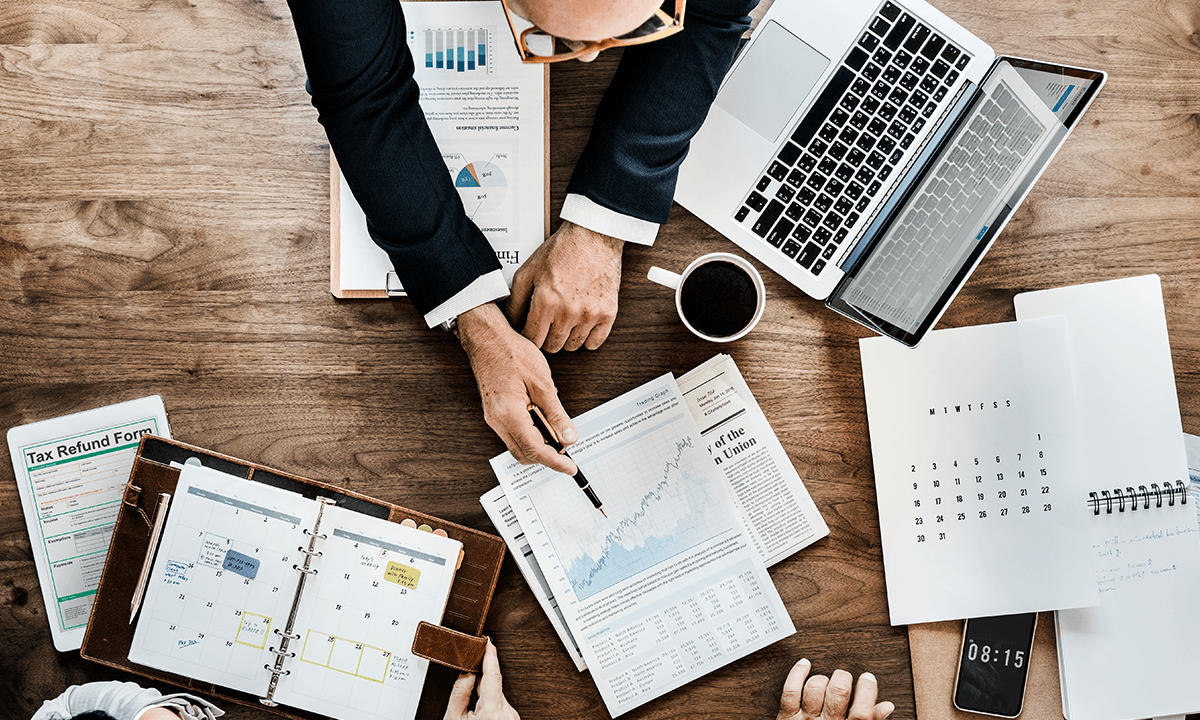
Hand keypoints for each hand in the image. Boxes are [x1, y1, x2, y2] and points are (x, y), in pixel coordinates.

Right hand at [444, 640, 519, 719]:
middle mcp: (507, 713)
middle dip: (478, 683)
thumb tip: (466, 670)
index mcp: (492, 712)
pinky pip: (500, 704)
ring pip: (496, 694)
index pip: (493, 675)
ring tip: (471, 714)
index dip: (490, 656)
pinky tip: (480, 716)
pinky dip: (489, 705)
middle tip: (466, 697)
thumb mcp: (453, 717)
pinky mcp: (512, 718)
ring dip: (483, 697)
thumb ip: (460, 691)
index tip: (487, 642)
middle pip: (492, 685)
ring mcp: (512, 716)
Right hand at [456, 302, 577, 474]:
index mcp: (509, 414)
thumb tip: (568, 436)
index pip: (535, 450)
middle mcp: (497, 421)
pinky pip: (514, 434)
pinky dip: (531, 434)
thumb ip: (556, 413)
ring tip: (557, 430)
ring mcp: (494, 418)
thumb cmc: (511, 352)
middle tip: (567, 447)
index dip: (555, 462)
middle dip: (547, 456)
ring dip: (539, 445)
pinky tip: (542, 418)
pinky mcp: (495, 413)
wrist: (487, 338)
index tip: (570, 468)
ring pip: (518, 446)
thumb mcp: (542, 382)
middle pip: (524, 454)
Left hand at [507, 220, 622, 352]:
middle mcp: (567, 311)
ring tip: (564, 321)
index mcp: (545, 301)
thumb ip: (515, 300)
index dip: (528, 336)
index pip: (531, 339)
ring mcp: (589, 314)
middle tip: (547, 324)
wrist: (593, 236)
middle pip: (551, 346)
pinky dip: (587, 339)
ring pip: (572, 346)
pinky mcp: (608, 313)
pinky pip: (594, 343)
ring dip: (565, 338)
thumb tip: (510, 323)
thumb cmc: (561, 250)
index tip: (530, 329)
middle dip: (545, 338)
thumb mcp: (529, 271)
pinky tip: (581, 326)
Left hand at [776, 660, 894, 719]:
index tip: (868, 678)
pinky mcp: (787, 717)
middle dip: (843, 678)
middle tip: (844, 679)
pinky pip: (790, 690)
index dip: (867, 691)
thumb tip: (887, 706)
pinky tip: (804, 665)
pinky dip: (797, 673)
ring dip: (822, 679)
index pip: (862, 713)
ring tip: (825, 683)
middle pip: (838, 693)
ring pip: (814, 688)